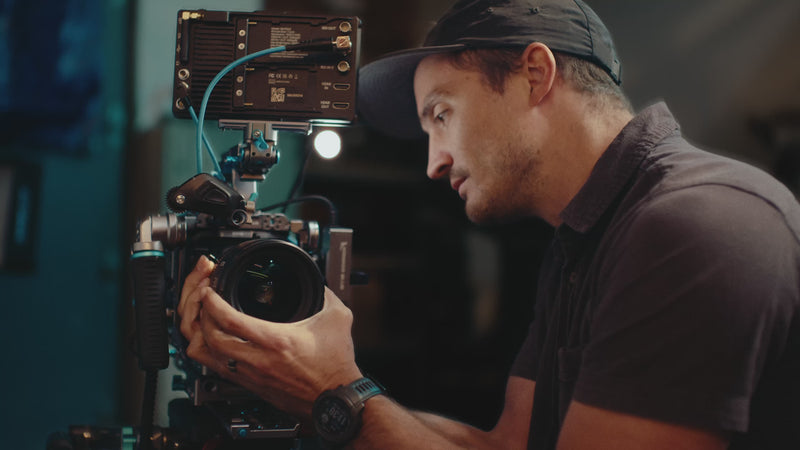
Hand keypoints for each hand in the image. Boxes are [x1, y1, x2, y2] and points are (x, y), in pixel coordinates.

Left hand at [177, 256, 362, 419]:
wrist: (335, 399)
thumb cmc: (336, 366)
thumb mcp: (338, 319)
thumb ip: (327, 295)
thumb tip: (319, 284)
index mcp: (276, 341)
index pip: (229, 320)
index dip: (212, 301)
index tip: (210, 289)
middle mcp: (258, 360)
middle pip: (208, 337)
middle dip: (200, 313)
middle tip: (204, 297)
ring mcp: (250, 375)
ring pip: (206, 356)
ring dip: (199, 334)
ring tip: (203, 317)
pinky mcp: (249, 384)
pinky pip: (215, 367)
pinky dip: (209, 350)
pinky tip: (215, 338)